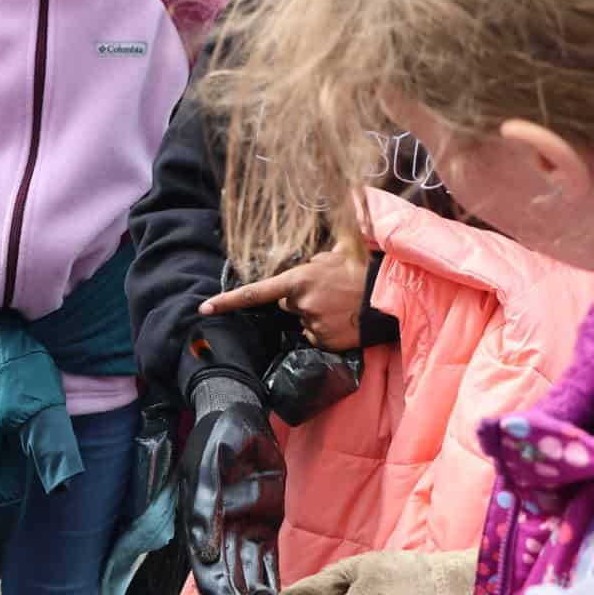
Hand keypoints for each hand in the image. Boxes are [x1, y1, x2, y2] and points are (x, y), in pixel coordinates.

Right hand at [182, 377, 285, 594]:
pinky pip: (268, 557)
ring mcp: (242, 527)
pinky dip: (272, 579)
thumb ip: (205, 509)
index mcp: (199, 522)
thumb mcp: (209, 465)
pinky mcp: (265, 522)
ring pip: (248, 572)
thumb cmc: (219, 436)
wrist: (240, 413)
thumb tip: (205, 554)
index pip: (207, 568)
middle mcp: (218, 531)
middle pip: (228, 577)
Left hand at [200, 249, 369, 350]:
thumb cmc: (361, 268)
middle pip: (287, 305)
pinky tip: (342, 320)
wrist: (389, 292)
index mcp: (298, 280)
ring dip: (315, 315)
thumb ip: (311, 259)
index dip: (228, 301)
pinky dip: (325, 330)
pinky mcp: (325, 341)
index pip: (255, 292)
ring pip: (303, 322)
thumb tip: (305, 260)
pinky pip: (315, 337)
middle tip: (327, 292)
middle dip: (300, 299)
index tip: (204, 307)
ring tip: (340, 305)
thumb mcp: (333, 252)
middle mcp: (301, 304)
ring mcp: (312, 325)